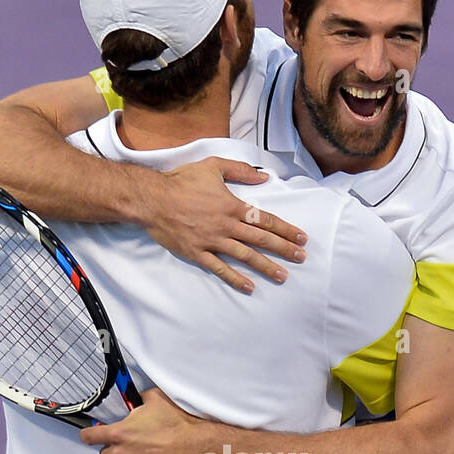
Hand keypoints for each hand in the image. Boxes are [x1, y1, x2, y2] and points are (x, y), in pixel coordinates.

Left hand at [80, 388, 208, 453]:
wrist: (196, 447)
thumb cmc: (177, 424)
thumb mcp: (156, 399)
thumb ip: (139, 399)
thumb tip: (137, 399)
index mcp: (120, 433)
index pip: (90, 437)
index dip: (89, 434)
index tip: (90, 434)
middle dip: (115, 447)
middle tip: (131, 440)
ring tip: (151, 449)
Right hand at [141, 157, 307, 293]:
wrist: (152, 199)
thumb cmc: (181, 180)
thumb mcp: (212, 166)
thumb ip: (239, 170)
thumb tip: (263, 177)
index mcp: (231, 205)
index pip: (265, 219)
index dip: (285, 229)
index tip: (301, 237)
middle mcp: (226, 225)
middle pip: (261, 239)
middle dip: (283, 249)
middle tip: (301, 258)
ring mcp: (212, 241)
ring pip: (245, 256)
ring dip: (265, 267)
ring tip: (282, 276)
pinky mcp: (198, 253)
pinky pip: (220, 269)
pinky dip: (235, 278)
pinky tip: (249, 287)